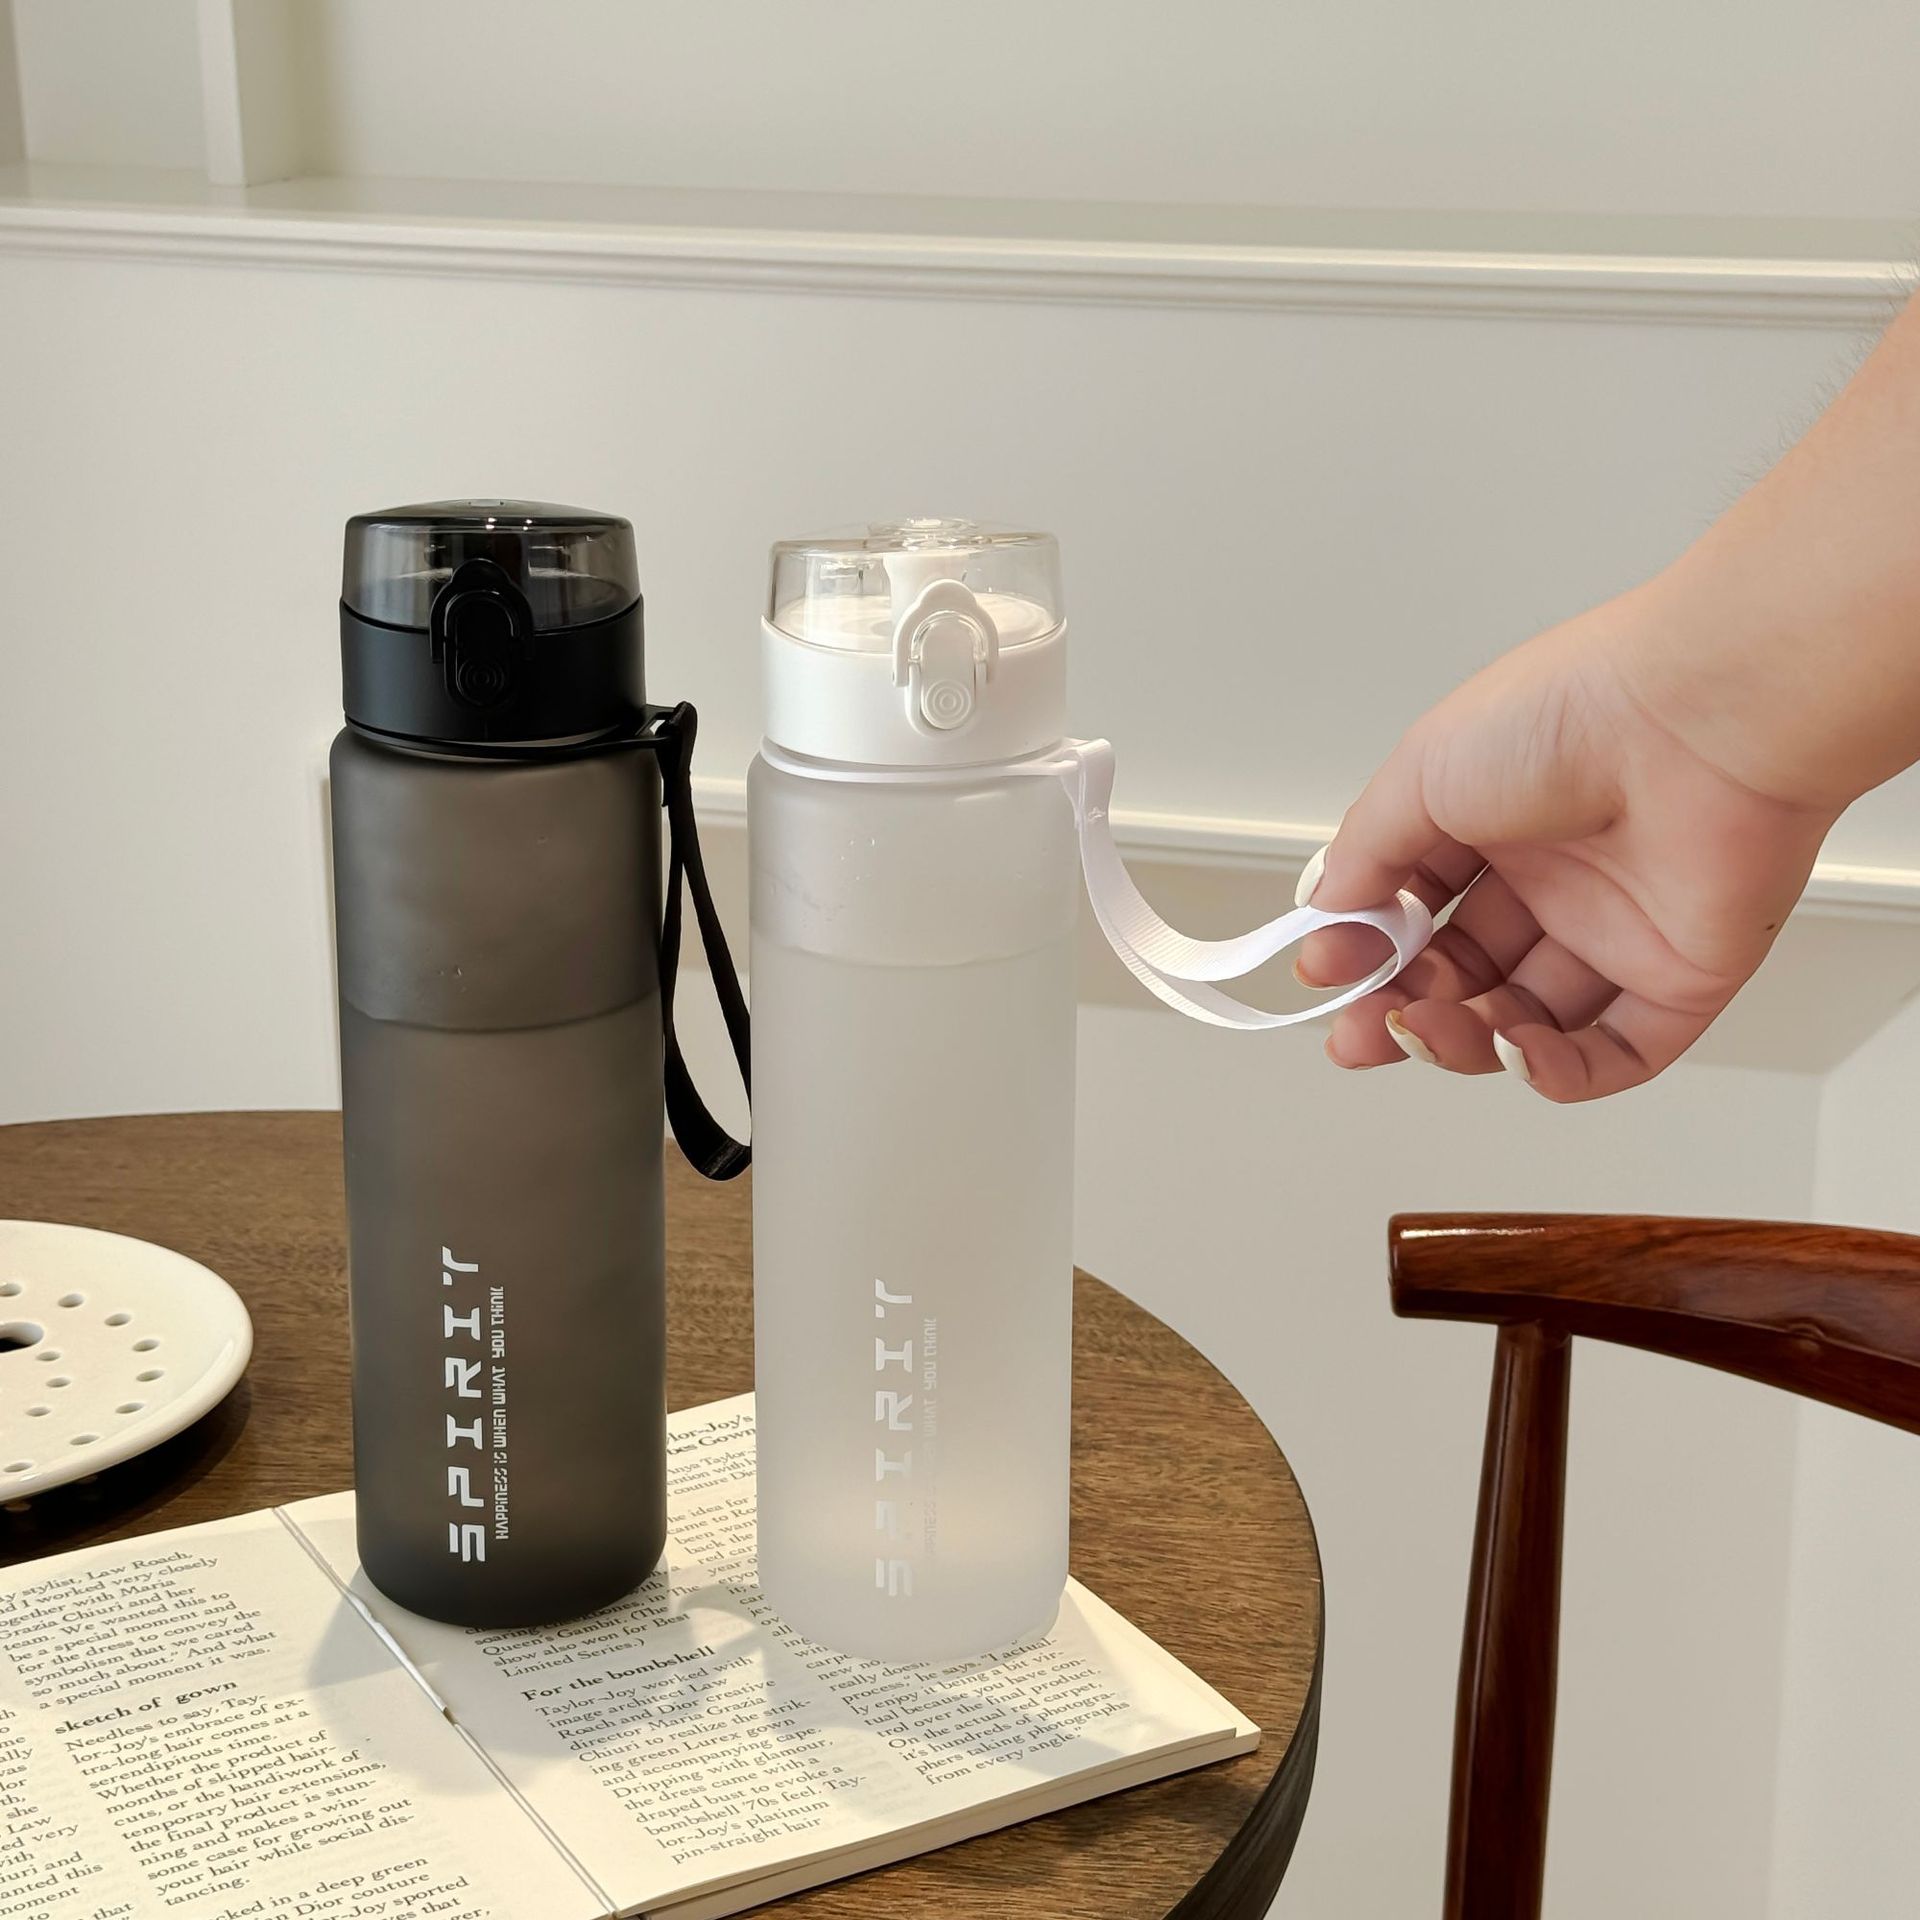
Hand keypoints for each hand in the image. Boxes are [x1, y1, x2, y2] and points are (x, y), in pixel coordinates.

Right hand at [1299, 583, 1838, 1100]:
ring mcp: (1618, 931)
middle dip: (1401, 1011)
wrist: (1699, 719)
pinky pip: (1616, 1052)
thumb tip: (1325, 913)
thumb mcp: (1421, 771)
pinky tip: (1509, 1051)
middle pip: (1464, 976)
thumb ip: (1366, 852)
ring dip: (1463, 1041)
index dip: (1368, 949)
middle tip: (1361, 1035)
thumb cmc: (1569, 714)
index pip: (1417, 910)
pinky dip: (1555, 1072)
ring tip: (1425, 1027)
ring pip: (1525, 1022)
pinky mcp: (1681, 977)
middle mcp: (1557, 878)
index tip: (1326, 969)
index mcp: (1495, 822)